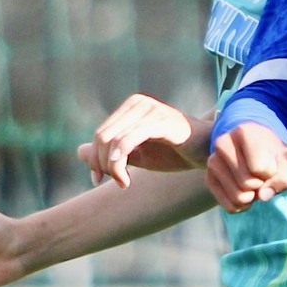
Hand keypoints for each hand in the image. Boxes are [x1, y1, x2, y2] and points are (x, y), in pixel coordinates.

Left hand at [82, 95, 209, 186]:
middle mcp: (138, 103)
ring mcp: (149, 109)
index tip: (99, 180)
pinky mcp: (160, 120)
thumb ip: (110, 153)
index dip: (95, 159)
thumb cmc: (174, 153)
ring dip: (112, 168)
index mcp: (131, 107)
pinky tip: (127, 181)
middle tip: (116, 183)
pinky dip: (120, 163)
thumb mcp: (138, 156)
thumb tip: (79, 152)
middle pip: (103, 137)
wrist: (207, 153)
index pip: (100, 134)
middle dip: (102, 165)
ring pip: (112, 141)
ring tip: (124, 183)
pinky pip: (128, 141)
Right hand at [206, 123, 286, 212]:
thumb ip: (284, 178)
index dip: (272, 172)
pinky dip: (242, 206)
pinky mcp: (209, 178)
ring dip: (252, 198)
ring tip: (254, 184)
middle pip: (248, 183)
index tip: (271, 163)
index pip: (260, 168)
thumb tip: (263, 195)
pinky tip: (246, 194)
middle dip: (261, 186)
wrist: (256, 153)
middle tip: (262, 176)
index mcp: (244, 132)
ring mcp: (213, 161)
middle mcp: (223, 143)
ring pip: (238, 197)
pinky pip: (230, 206)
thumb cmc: (274, 156)